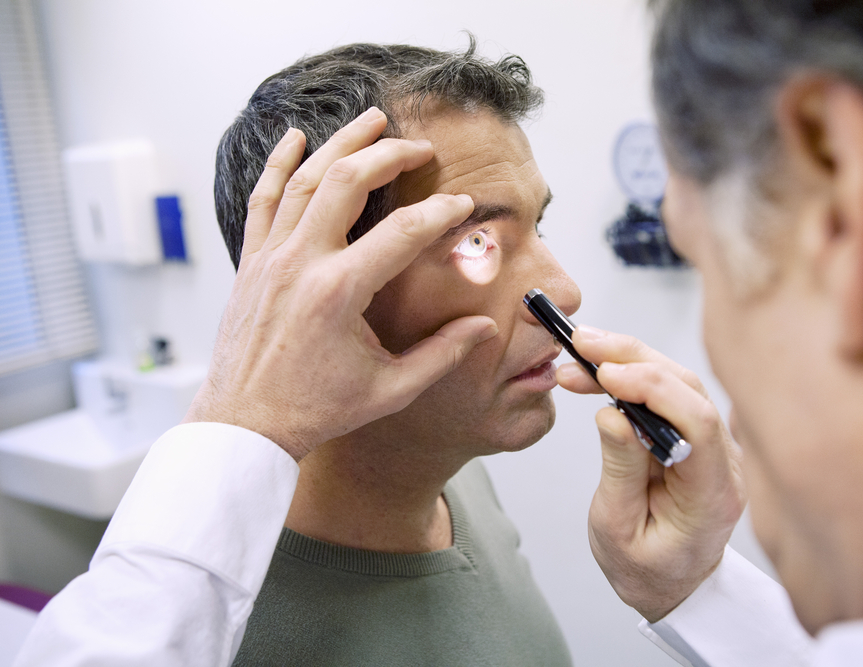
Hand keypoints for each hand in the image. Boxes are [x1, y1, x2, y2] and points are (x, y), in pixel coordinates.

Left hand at [185, 108, 496, 461]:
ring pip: (306, 180)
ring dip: (342, 144)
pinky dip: (280, 165)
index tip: (462, 205)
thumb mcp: (390, 389)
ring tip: (373, 119)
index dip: (440, 212)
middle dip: (390, 154)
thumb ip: (442, 354)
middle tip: (421, 147)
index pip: (404, 232)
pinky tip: (295, 139)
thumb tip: (484, 327)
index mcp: (340, 292)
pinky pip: (264, 199)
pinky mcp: (252, 263)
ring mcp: (271, 258)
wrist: (244, 423)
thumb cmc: (315, 410)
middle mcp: (302, 263)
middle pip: (349, 182)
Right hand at [557, 326, 745, 621]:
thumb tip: (613, 414)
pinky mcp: (697, 436)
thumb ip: (620, 470)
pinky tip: (600, 372)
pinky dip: (633, 376)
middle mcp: (725, 463)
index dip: (653, 389)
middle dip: (633, 359)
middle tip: (582, 344)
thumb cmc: (647, 569)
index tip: (606, 376)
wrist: (673, 586)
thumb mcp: (617, 529)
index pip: (698, 423)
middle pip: (689, 389)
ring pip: (679, 383)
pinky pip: (670, 394)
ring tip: (580, 353)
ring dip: (629, 361)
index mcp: (712, 494)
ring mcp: (716, 446)